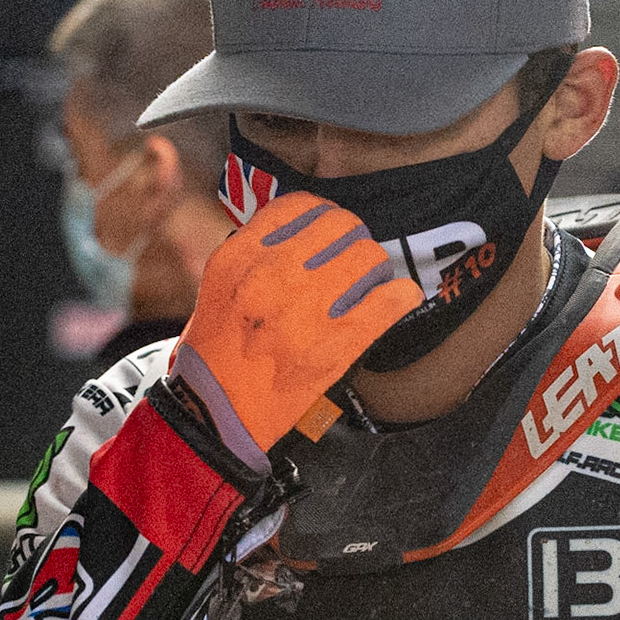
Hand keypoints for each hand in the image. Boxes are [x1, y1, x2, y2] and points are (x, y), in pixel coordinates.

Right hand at [170, 193, 418, 470]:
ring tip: (369, 283)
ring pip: (371, 256)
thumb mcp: (219, 286)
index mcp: (241, 257)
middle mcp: (274, 276)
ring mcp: (309, 309)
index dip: (323, 216)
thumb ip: (256, 250)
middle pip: (343, 225)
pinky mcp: (340, 343)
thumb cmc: (218, 351)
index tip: (329, 231)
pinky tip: (396, 300)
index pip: (302, 206)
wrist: (218, 413)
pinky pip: (392, 299)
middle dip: (352, 240)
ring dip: (375, 267)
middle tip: (352, 260)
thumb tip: (303, 226)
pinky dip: (401, 296)